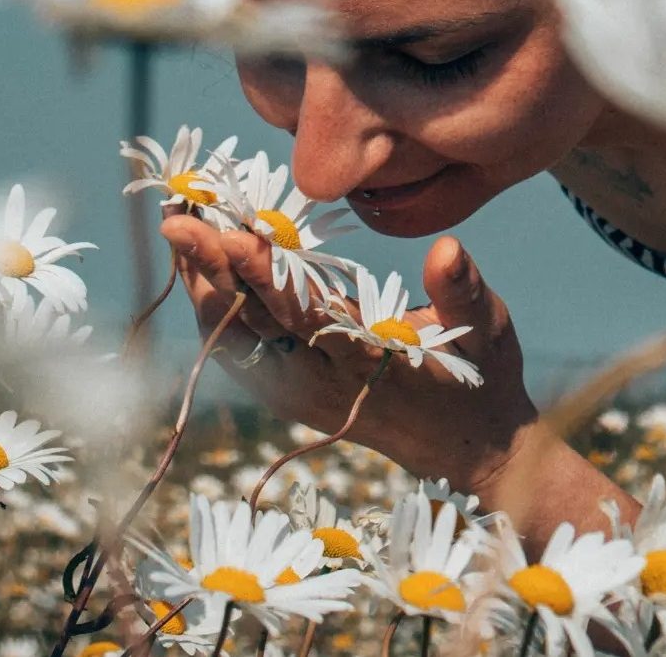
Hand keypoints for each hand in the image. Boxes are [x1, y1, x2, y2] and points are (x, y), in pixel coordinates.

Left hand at [161, 213, 539, 490]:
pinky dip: (214, 308)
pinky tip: (199, 268)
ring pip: (237, 337)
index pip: (307, 315)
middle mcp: (323, 384)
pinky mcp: (292, 393)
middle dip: (214, 268)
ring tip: (178, 227)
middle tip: (178, 216)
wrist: (468, 448)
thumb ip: (463, 290)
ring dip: (205, 284)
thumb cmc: (483, 378)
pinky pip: (239, 352)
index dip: (268, 275)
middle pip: (256, 323)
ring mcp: (301, 393)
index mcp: (369, 364)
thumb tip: (446, 247)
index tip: (234, 231)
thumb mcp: (487, 331)